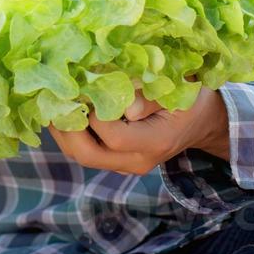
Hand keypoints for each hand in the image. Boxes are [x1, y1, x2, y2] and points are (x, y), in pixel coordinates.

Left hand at [48, 82, 230, 175]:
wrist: (201, 122)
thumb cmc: (190, 99)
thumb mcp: (179, 91)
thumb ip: (149, 97)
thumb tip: (124, 106)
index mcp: (155, 142)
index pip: (114, 136)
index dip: (95, 114)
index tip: (86, 88)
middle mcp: (137, 161)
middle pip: (88, 154)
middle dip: (66, 126)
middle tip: (54, 97)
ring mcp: (124, 164)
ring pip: (81, 155)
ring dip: (63, 130)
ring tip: (53, 101)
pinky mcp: (116, 160)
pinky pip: (85, 151)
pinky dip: (71, 132)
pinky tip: (65, 109)